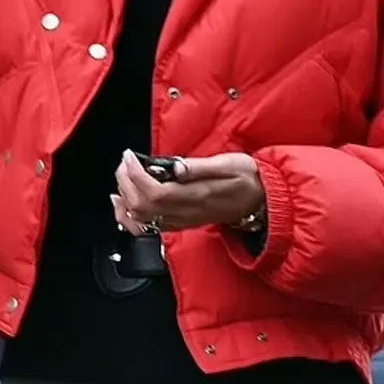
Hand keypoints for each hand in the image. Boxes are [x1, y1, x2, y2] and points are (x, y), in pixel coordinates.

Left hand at [111, 149, 264, 235]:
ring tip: (122, 177)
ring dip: (125, 198)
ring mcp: (183, 220)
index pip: (155, 193)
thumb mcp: (229, 163)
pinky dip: (131, 215)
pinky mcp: (182, 222)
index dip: (136, 176)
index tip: (130, 157)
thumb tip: (176, 168)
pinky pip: (150, 227)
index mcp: (196, 195)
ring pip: (144, 220)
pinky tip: (124, 202)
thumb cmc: (247, 177)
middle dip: (127, 183)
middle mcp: (187, 212)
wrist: (261, 199)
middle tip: (125, 162)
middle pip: (143, 207)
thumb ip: (200, 167)